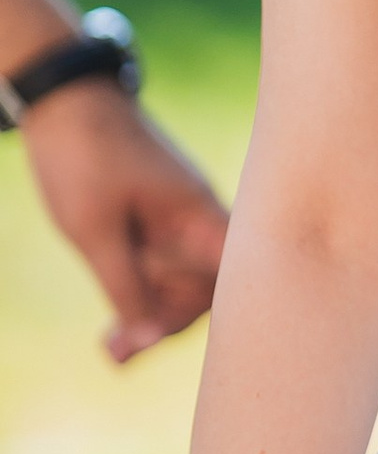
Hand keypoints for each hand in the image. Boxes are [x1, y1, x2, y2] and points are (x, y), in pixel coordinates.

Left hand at [23, 83, 228, 361]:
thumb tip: (148, 341)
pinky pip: (159, 272)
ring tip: (110, 349)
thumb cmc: (82, 158)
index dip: (233, 315)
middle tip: (119, 351)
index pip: (241, 277)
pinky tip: (112, 331)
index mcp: (200, 216)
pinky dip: (137, 299)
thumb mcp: (95, 231)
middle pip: (207, 289)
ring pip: (180, 285)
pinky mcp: (155, 225)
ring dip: (149, 318)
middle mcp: (199, 221)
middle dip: (167, 323)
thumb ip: (126, 288)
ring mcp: (177, 223)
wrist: (61, 101)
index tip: (195, 346)